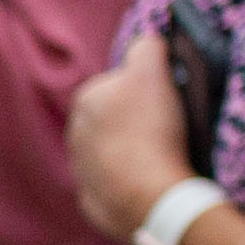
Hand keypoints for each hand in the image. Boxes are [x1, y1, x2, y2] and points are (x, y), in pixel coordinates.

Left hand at [67, 32, 190, 240]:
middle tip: (169, 129)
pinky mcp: (93, 202)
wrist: (150, 195)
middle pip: (115, 118)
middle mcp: (75, 134)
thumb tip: (147, 42)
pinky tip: (151, 181)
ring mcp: (82, 171)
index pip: (120, 83)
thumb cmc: (151, 128)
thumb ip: (146, 47)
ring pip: (114, 152)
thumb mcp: (152, 70)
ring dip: (135, 152)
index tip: (167, 100)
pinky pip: (117, 185)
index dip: (148, 88)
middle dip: (138, 120)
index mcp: (85, 100)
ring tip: (163, 157)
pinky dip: (132, 183)